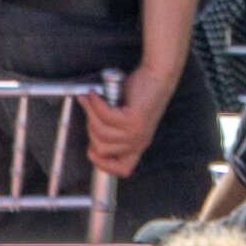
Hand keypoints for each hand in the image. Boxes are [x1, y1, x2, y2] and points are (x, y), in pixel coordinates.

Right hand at [89, 48, 182, 177]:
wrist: (158, 76)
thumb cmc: (140, 92)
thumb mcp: (125, 116)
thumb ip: (110, 125)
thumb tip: (87, 124)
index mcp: (138, 145)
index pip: (124, 170)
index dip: (104, 165)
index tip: (91, 149)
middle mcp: (138, 142)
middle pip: (101, 148)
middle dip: (90, 129)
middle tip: (91, 112)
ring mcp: (136, 132)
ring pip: (100, 132)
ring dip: (90, 114)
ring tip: (91, 100)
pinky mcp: (133, 119)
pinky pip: (104, 115)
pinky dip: (95, 103)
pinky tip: (94, 94)